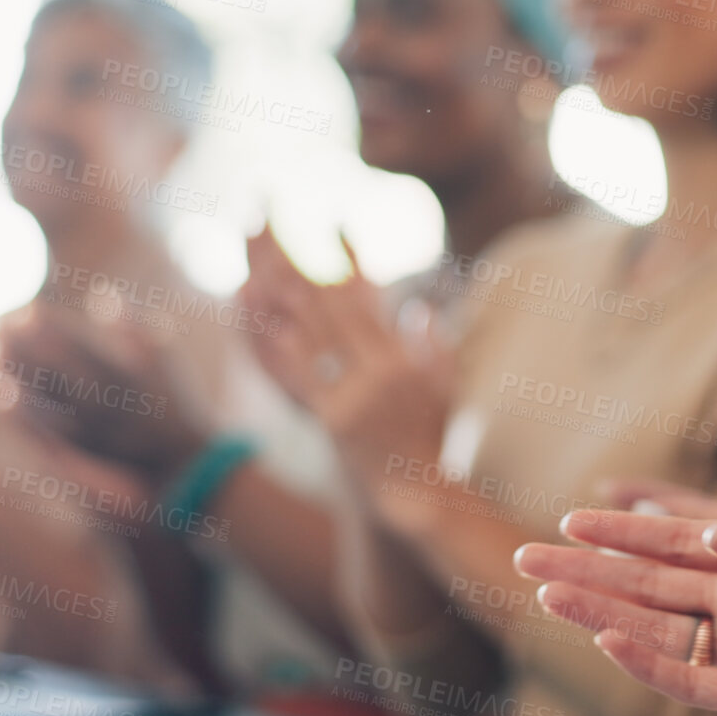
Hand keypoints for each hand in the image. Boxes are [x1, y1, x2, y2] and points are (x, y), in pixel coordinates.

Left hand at [0, 311, 210, 489]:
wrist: (185, 462)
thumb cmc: (174, 402)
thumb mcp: (166, 357)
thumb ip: (133, 325)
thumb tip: (101, 290)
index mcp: (129, 380)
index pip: (85, 349)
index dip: (54, 331)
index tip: (26, 311)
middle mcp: (110, 407)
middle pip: (61, 377)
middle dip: (27, 354)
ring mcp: (94, 433)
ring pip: (49, 407)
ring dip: (16, 384)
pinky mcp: (84, 454)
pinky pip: (47, 434)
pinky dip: (20, 415)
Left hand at [246, 226, 451, 509]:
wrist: (417, 491)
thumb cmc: (431, 435)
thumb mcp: (445, 386)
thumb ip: (435, 345)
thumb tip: (418, 308)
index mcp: (404, 357)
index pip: (374, 296)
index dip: (353, 258)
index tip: (340, 224)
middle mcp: (380, 372)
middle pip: (339, 309)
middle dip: (315, 269)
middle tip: (293, 236)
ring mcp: (355, 396)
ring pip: (318, 339)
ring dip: (293, 303)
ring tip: (273, 269)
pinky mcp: (333, 422)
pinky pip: (305, 380)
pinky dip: (287, 353)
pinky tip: (271, 330)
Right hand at [516, 506, 716, 715]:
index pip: (677, 537)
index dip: (624, 527)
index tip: (571, 513)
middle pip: (649, 583)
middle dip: (588, 569)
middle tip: (521, 558)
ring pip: (659, 628)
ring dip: (601, 610)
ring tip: (546, 593)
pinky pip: (696, 680)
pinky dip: (651, 663)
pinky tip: (606, 641)